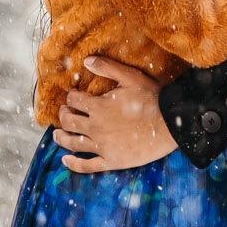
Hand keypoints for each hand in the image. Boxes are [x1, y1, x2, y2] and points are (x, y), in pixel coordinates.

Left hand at [54, 56, 177, 171]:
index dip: (71, 96)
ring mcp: (102, 146)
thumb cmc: (152, 99)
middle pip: (69, 121)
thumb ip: (107, 68)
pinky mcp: (111, 161)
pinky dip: (73, 164)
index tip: (73, 96)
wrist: (170, 125)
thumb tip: (86, 60)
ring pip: (73, 143)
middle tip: (63, 112)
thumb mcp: (130, 77)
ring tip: (56, 135)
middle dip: (63, 115)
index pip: (74, 100)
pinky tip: (65, 161)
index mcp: (98, 107)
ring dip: (61, 138)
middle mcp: (95, 127)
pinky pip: (87, 166)